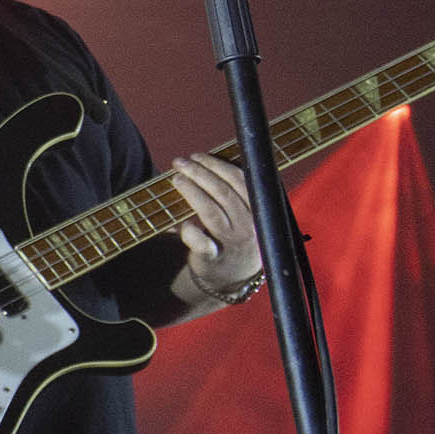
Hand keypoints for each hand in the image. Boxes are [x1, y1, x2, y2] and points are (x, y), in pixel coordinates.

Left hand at [168, 147, 261, 303]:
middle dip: (200, 173)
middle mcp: (248, 226)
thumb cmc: (233, 236)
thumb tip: (201, 164)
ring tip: (177, 179)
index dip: (217, 165)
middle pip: (224, 193)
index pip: (240, 180)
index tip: (197, 156)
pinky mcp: (213, 259)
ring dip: (192, 192)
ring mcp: (232, 243)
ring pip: (212, 213)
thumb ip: (230, 192)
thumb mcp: (242, 214)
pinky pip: (202, 243)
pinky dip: (190, 231)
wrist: (232, 277)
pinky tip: (181, 221)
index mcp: (258, 209)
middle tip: (180, 163)